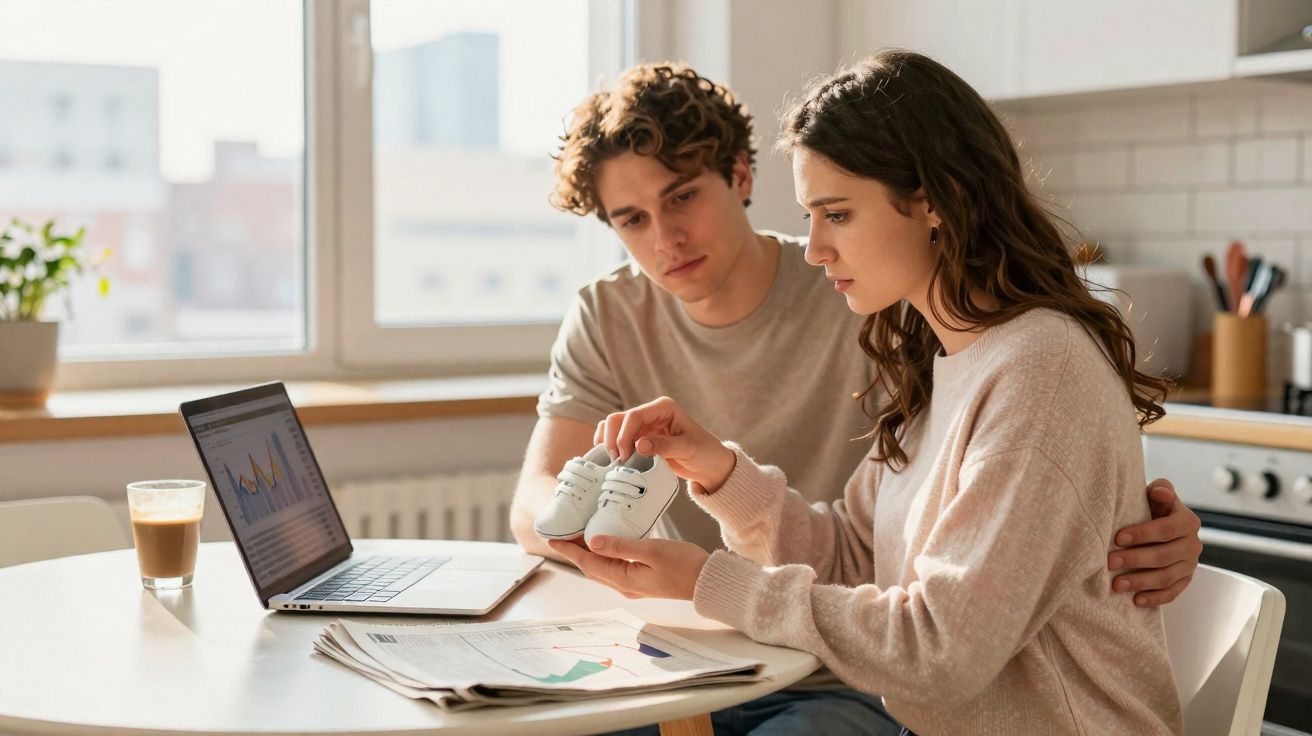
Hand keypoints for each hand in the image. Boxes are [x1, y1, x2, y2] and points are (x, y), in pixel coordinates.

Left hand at [548, 535, 709, 600]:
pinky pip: (614, 564)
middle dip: (574, 550)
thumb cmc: (684, 566)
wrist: (707, 581)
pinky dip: (604, 552)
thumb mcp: (651, 550)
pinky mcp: (641, 577)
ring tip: (577, 533)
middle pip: (591, 566)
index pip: (587, 564)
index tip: (552, 538)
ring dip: (588, 551)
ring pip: (602, 566)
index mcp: (623, 579)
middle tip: (561, 531)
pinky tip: (604, 540)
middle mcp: (624, 585)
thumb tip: (592, 541)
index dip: (568, 550)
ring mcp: (632, 583)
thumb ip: (621, 546)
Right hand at [594, 396, 735, 491]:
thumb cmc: (705, 452)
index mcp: (663, 408)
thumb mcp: (688, 449)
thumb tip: (638, 445)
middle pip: (618, 419)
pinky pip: (617, 439)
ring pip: (614, 427)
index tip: (625, 456)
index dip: (624, 435)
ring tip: (614, 461)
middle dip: (613, 438)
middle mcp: (651, 414)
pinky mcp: (639, 440)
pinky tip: (611, 460)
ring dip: (608, 442)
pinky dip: (610, 447)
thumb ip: (664, 446)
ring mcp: (643, 427)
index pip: (634, 416)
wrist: (710, 465)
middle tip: (617, 460)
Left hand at [1108, 479, 1202, 607]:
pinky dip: (1155, 598)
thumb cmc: (1153, 508)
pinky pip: (1172, 593)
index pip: (1165, 530)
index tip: (1117, 538)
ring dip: (1141, 582)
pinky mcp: (1185, 581)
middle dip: (1135, 560)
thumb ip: (1160, 489)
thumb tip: (1160, 492)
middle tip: (1110, 563)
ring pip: (1166, 577)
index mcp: (1188, 522)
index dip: (1142, 534)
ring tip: (1117, 585)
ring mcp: (1190, 565)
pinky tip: (1136, 601)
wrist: (1162, 527)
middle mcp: (1193, 545)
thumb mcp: (1157, 495)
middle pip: (1164, 556)